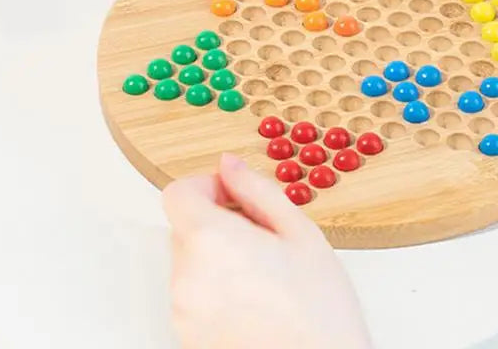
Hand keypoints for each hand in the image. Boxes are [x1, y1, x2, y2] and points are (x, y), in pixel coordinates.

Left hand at [162, 154, 372, 348]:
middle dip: (217, 221)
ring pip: (190, 261)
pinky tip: (255, 296)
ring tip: (263, 271)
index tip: (234, 195)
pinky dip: (216, 287)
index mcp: (211, 241)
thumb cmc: (319, 309)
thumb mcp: (299, 231)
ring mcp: (184, 312)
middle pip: (183, 226)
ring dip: (217, 254)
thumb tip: (229, 165)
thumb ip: (256, 189)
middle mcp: (187, 277)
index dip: (206, 186)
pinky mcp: (188, 337)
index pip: (177, 193)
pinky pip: (194, 294)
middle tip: (261, 235)